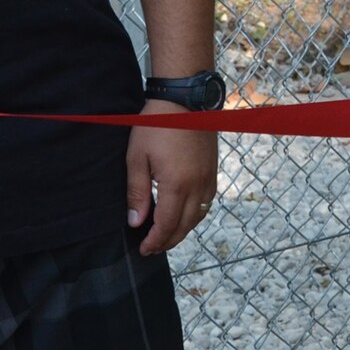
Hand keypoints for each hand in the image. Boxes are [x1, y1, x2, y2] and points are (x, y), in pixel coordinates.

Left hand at [126, 101, 218, 255]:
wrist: (185, 99)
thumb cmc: (156, 126)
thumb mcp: (137, 158)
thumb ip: (137, 193)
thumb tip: (136, 222)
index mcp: (176, 185)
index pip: (166, 226)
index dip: (154, 242)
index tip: (143, 249)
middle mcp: (197, 186)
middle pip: (184, 226)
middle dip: (168, 241)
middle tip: (152, 248)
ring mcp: (208, 178)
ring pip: (198, 217)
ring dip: (182, 230)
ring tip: (166, 235)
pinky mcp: (213, 170)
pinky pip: (207, 202)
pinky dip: (195, 215)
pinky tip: (184, 214)